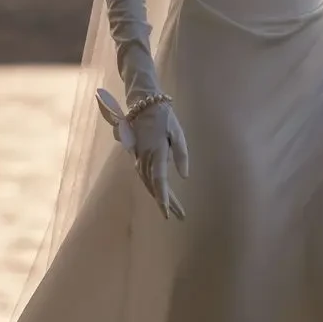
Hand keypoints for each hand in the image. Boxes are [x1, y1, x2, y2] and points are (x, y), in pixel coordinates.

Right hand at [96, 89, 189, 219]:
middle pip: (154, 186)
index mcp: (156, 152)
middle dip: (166, 203)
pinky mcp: (138, 158)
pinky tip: (161, 196)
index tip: (168, 213)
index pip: (160, 180)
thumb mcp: (177, 133)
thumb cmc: (164, 118)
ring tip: (173, 210)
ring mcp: (139, 159)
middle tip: (180, 216)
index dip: (164, 198)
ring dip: (160, 198)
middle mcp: (145, 159)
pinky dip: (153, 189)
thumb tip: (184, 176)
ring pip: (149, 184)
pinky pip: (145, 178)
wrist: (143, 105)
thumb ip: (181, 154)